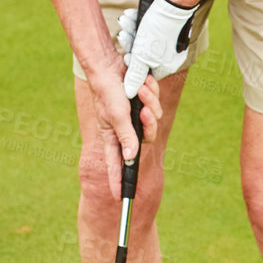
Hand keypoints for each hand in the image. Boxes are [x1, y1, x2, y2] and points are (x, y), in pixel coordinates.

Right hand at [88, 62, 162, 199]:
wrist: (111, 63)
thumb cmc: (107, 90)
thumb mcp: (116, 115)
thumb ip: (125, 137)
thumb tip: (131, 158)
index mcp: (113, 136)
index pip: (116, 165)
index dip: (117, 181)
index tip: (120, 199)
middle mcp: (125, 129)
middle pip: (147, 138)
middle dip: (150, 123)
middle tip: (146, 112)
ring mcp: (135, 116)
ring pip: (155, 118)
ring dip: (150, 101)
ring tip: (140, 88)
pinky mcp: (143, 102)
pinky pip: (156, 103)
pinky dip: (151, 92)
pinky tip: (143, 83)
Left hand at [119, 0, 200, 97]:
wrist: (175, 1)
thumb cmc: (160, 28)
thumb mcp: (143, 54)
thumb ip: (136, 74)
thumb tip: (129, 94)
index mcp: (167, 66)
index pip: (144, 71)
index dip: (132, 63)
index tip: (126, 55)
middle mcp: (169, 56)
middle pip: (142, 55)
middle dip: (130, 44)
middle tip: (123, 34)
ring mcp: (168, 42)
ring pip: (143, 41)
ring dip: (131, 32)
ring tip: (125, 21)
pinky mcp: (165, 29)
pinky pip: (148, 31)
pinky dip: (138, 24)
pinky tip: (131, 16)